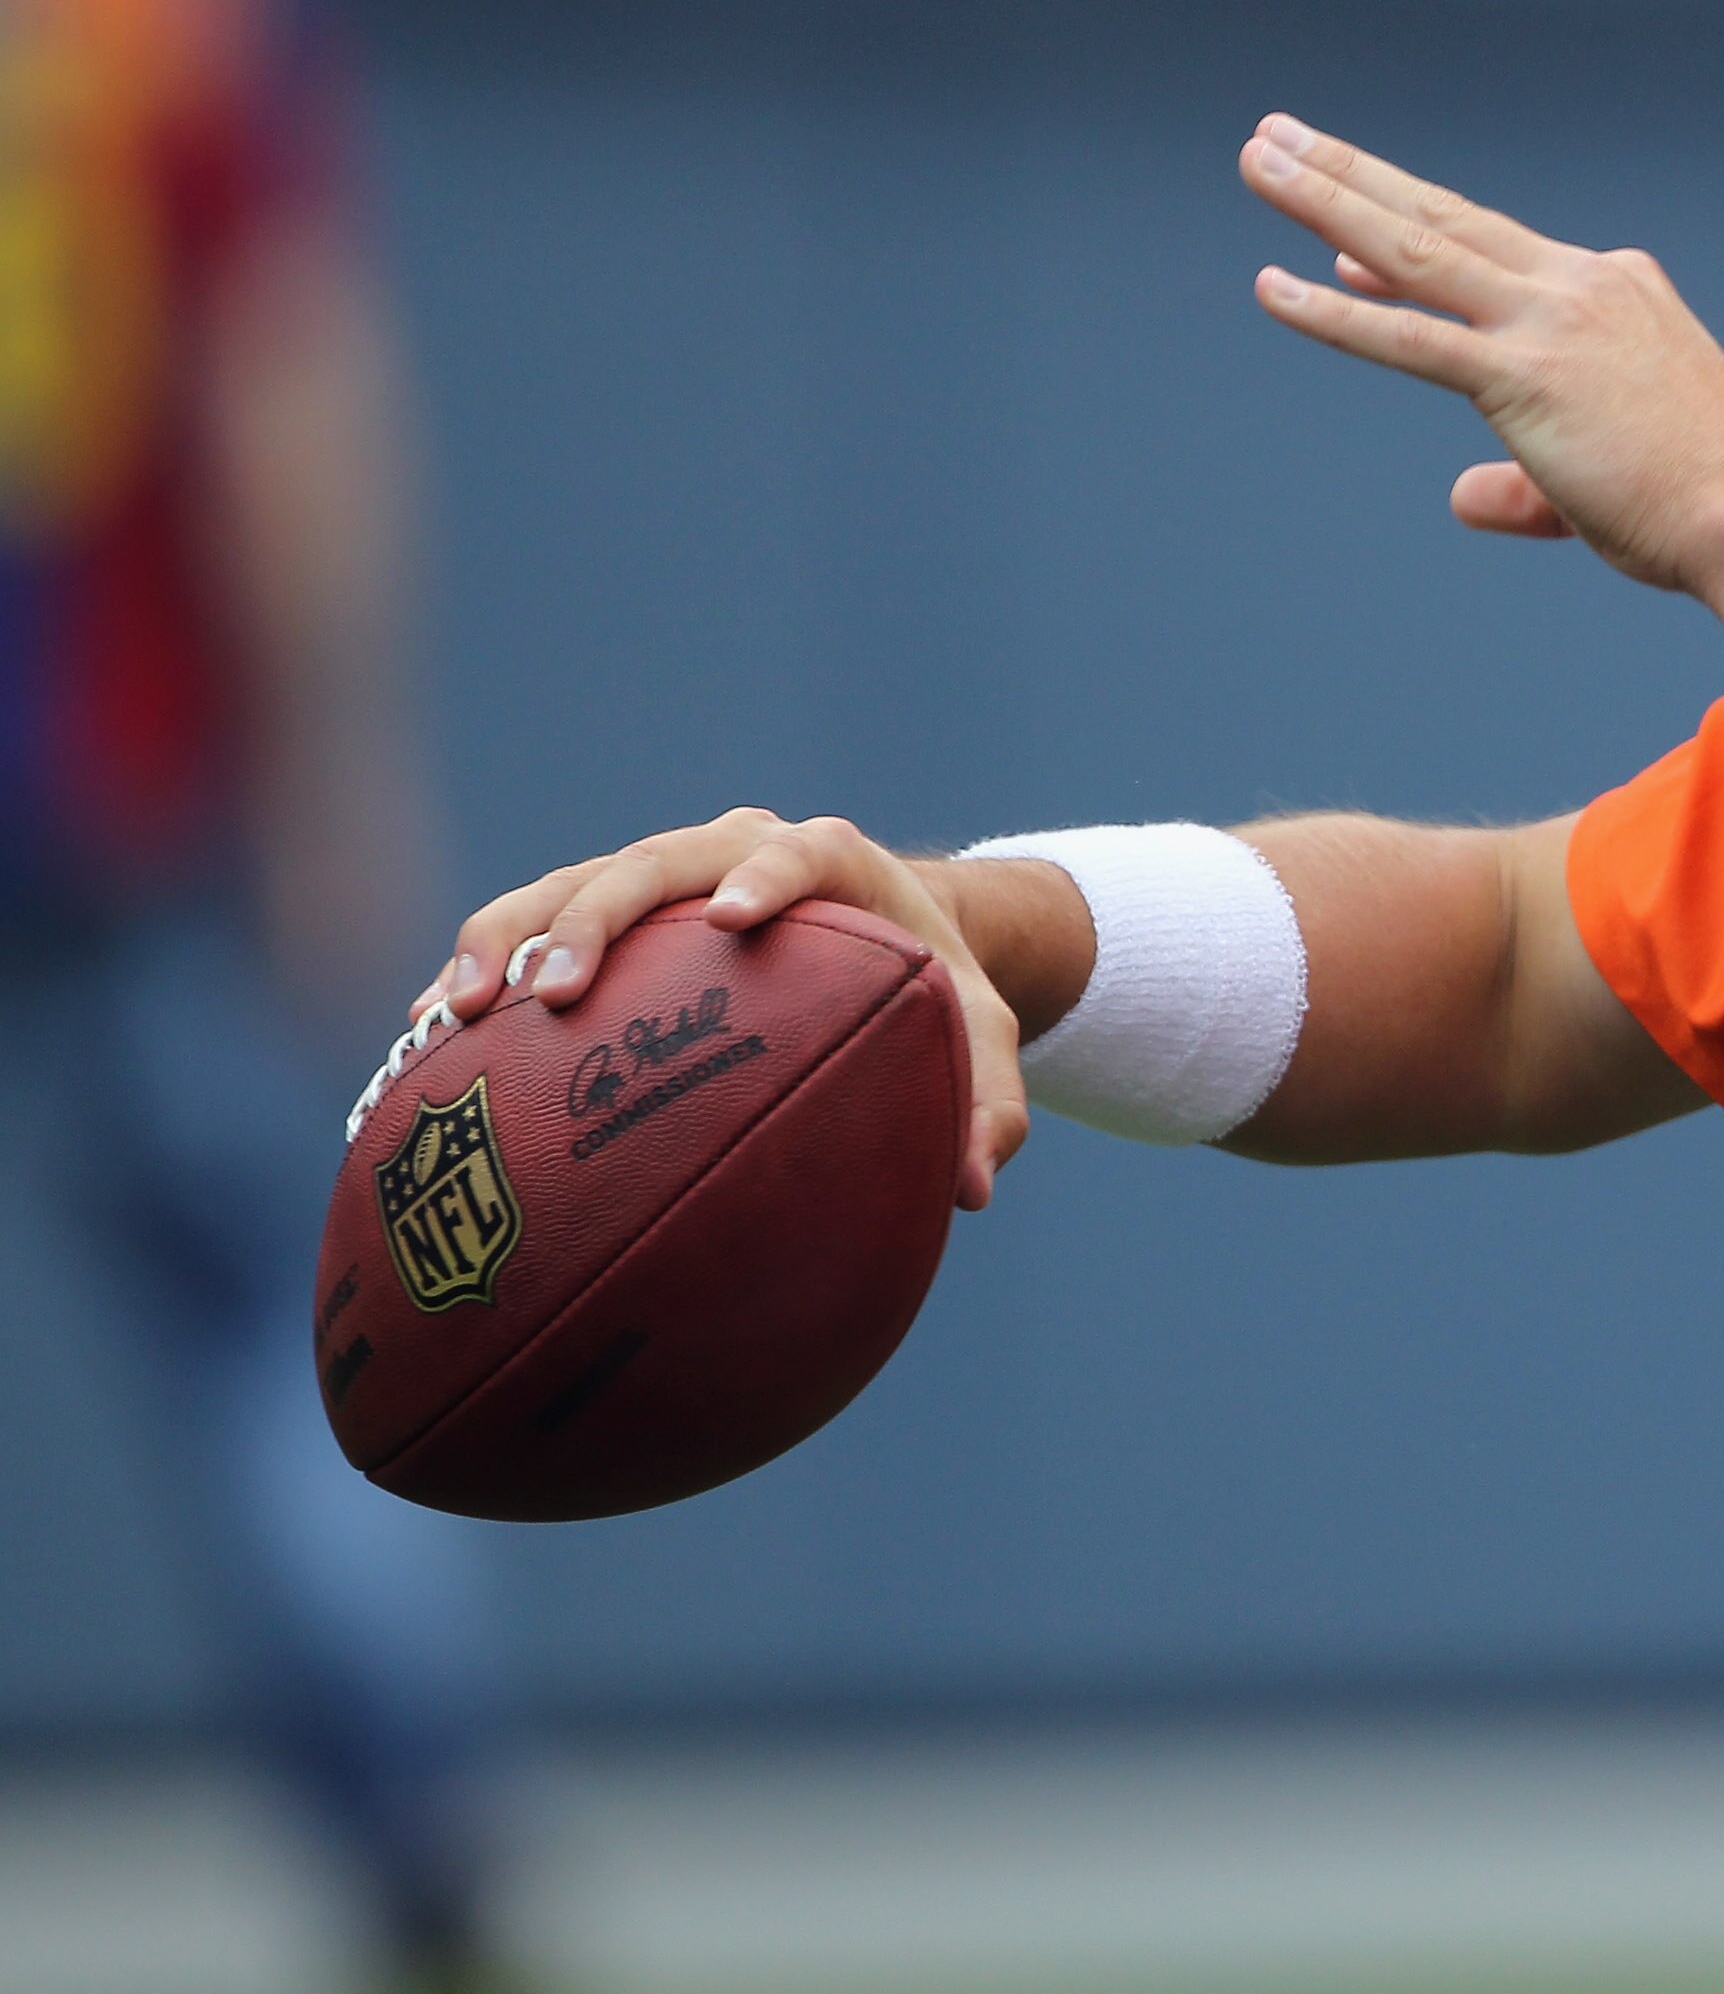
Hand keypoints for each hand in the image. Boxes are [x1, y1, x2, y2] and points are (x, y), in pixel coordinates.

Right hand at [416, 809, 1030, 1210]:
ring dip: (504, 943)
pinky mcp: (604, 913)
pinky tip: (421, 1048)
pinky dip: (474, 979)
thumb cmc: (933, 985)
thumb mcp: (979, 1035)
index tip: (733, 919)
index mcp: (829, 858)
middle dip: (596, 917)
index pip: (797, 852)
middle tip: (556, 990)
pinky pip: (524, 932)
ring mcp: (659, 876)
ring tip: (450, 1018)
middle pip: (651, 863)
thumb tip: (975, 1187)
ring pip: (564, 888)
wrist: (883, 928)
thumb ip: (988, 1102)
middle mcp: (730, 851)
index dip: (765, 875)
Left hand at [1238, 115, 1723, 657]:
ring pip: (1416, 249)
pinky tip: (1272, 285)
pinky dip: (1335, 312)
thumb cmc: (1702, 502)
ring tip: (1260, 155)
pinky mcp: (1525, 376)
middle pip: (1442, 217)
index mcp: (1615, 289)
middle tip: (1281, 135)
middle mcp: (1580, 285)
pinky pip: (1410, 338)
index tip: (1346, 233)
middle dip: (1352, 173)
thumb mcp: (1605, 472)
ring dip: (1326, 197)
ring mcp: (1550, 323)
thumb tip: (1463, 498)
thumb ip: (1522, 484)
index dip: (1410, 233)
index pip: (1491, 251)